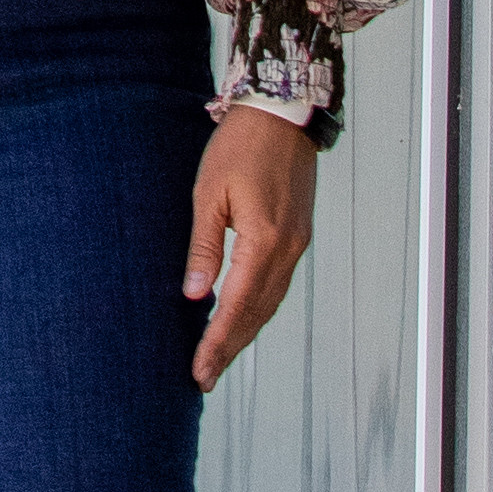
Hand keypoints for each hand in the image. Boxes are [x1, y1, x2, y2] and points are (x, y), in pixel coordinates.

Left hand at [185, 106, 317, 380]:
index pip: (237, 306)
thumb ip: (203, 247)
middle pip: (257, 314)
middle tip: (204, 377)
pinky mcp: (298, 237)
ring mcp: (297, 245)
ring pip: (270, 303)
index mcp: (265, 241)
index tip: (199, 370)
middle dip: (230, 348)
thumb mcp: (210, 193)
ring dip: (245, 332)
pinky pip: (276, 284)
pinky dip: (257, 308)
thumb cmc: (239, 147)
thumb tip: (194, 296)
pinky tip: (240, 317)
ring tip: (218, 356)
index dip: (217, 342)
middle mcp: (287, 250)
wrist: (281, 115)